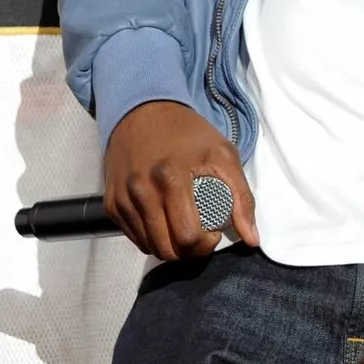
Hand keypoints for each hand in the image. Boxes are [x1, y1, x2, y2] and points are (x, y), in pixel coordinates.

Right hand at [103, 99, 257, 259]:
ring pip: (149, 247)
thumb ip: (242, 198)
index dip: (206, 244)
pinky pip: (134, 238)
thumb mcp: (224, 156)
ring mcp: (123, 199)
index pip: (188, 236)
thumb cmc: (188, 134)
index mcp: (172, 178)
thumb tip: (252, 239)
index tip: (214, 232)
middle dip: (190, 251)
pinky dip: (152, 238)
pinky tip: (166, 222)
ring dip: (171, 247)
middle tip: (202, 236)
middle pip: (167, 249)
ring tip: (186, 228)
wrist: (145, 113)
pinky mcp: (112, 204)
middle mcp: (142, 191)